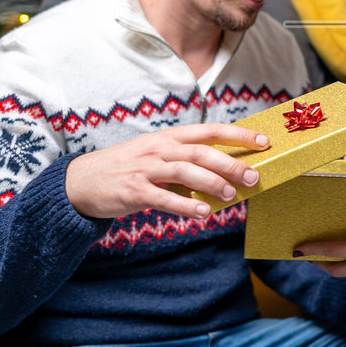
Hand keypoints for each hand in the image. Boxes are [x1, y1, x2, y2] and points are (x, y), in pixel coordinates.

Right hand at [64, 123, 267, 220]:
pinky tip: (203, 215)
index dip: (238, 134)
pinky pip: (164, 198)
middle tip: (254, 176)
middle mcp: (159, 149)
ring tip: (232, 195)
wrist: (81, 181)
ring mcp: (145, 169)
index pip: (210, 131)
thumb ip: (186, 162)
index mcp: (168, 137)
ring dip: (212, 183)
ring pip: (186, 171)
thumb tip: (224, 175)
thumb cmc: (127, 168)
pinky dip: (186, 207)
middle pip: (202, 152)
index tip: (264, 141)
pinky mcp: (133, 191)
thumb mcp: (156, 155)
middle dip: (231, 163)